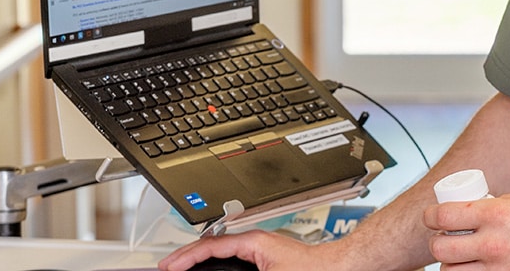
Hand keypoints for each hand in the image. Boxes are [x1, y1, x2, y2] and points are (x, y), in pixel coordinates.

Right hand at [157, 229, 341, 270]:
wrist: (341, 267)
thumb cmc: (315, 270)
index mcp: (254, 241)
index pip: (209, 246)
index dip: (184, 257)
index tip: (168, 266)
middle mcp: (257, 241)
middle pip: (212, 247)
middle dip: (188, 257)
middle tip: (168, 267)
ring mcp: (262, 249)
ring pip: (223, 253)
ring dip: (202, 261)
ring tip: (184, 269)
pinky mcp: (268, 258)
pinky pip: (236, 259)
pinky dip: (218, 265)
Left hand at [424, 185, 509, 270]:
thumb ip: (504, 201)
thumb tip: (487, 203)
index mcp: (497, 215)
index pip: (444, 216)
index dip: (430, 215)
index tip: (432, 215)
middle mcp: (494, 245)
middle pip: (441, 248)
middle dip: (437, 241)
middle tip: (444, 236)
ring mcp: (501, 270)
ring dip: (451, 264)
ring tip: (459, 256)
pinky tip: (477, 268)